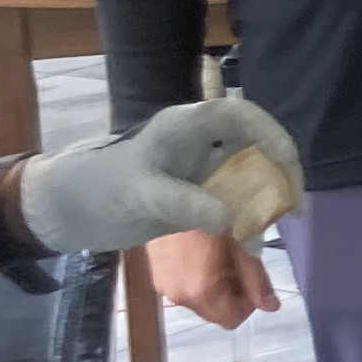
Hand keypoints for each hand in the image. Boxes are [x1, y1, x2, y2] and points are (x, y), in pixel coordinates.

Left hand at [19, 95, 302, 255]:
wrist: (68, 213)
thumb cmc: (98, 188)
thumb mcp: (139, 194)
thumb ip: (183, 204)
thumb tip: (231, 220)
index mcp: (186, 127)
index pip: (241, 116)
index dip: (272, 135)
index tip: (288, 169)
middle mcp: (201, 144)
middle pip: (255, 147)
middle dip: (278, 174)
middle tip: (293, 208)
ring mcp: (200, 171)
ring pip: (248, 179)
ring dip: (263, 204)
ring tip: (268, 233)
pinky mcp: (197, 198)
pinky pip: (233, 206)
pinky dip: (245, 224)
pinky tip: (249, 246)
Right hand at [148, 226, 277, 327]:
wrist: (169, 192)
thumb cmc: (212, 214)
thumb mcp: (241, 244)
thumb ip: (256, 279)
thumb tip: (272, 307)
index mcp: (201, 293)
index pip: (231, 320)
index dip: (249, 303)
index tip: (253, 277)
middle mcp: (179, 297)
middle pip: (214, 312)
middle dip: (233, 294)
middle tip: (239, 261)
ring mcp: (163, 287)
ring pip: (199, 300)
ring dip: (215, 286)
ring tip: (220, 253)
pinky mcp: (155, 275)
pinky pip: (183, 287)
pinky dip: (197, 279)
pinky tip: (201, 252)